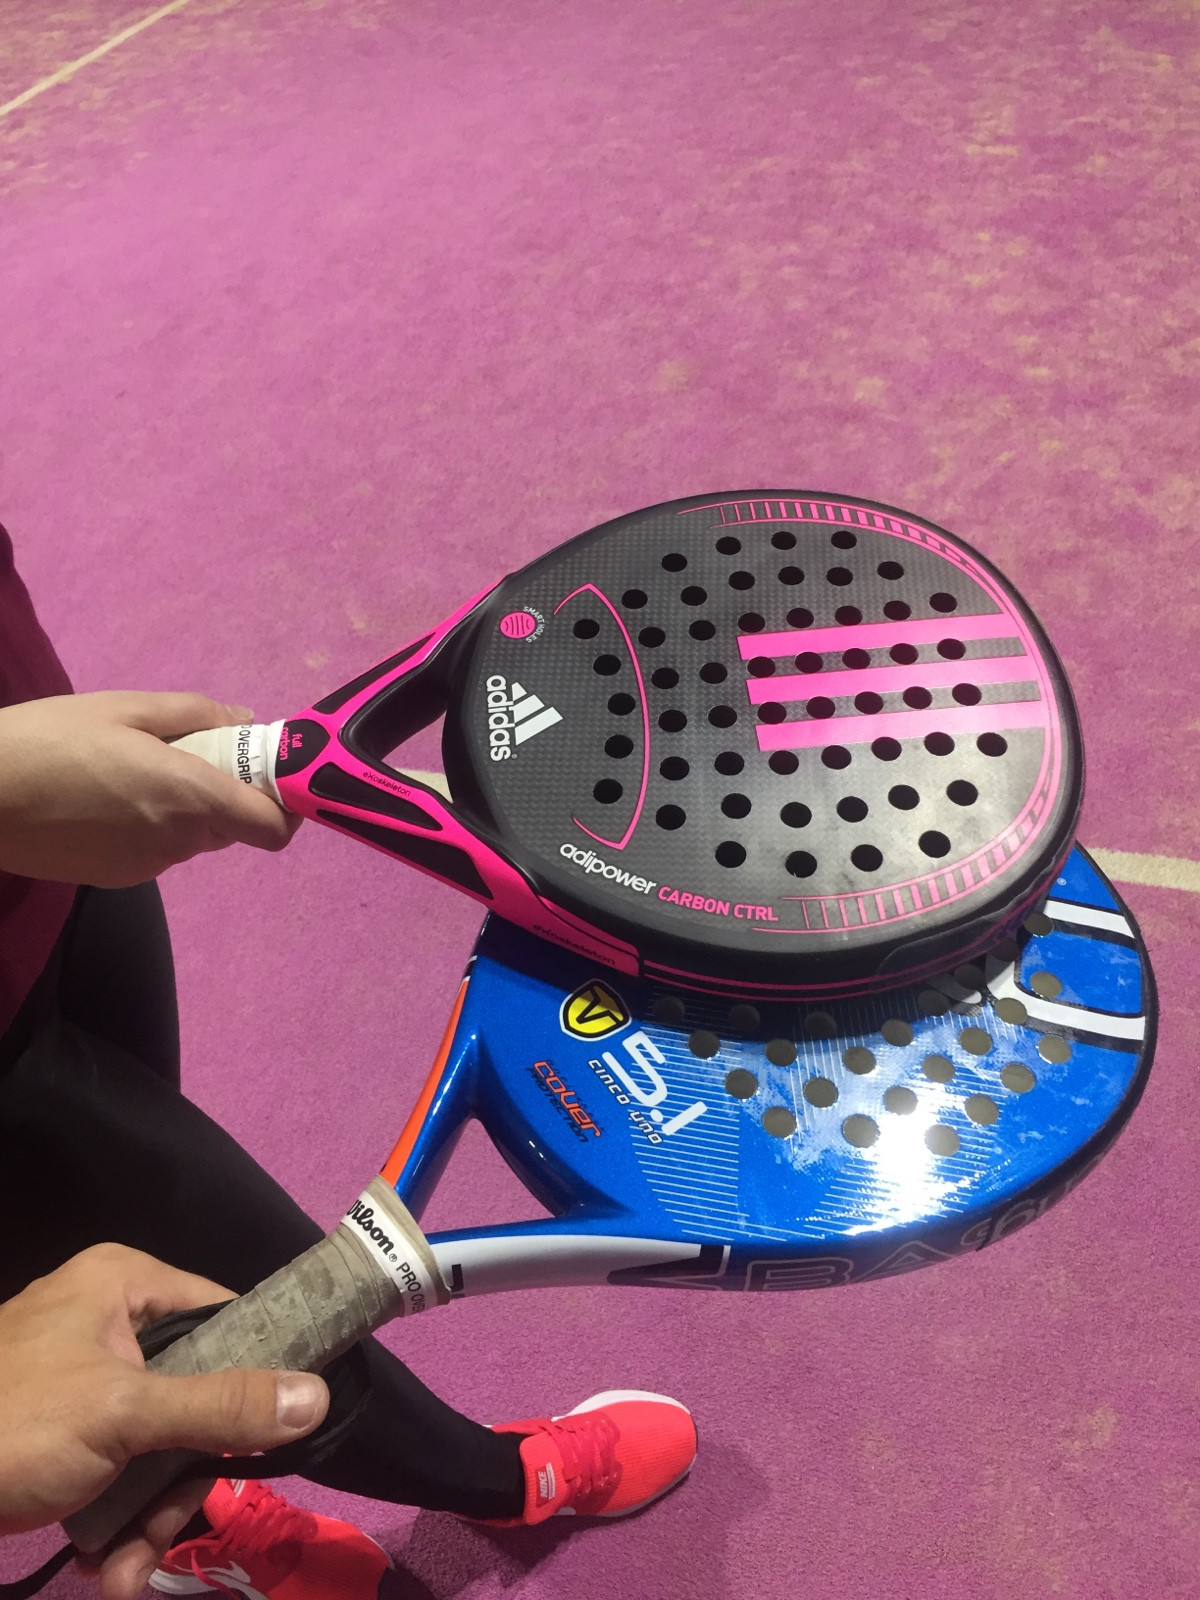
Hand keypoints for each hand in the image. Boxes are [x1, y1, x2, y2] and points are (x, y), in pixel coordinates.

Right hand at [0, 691, 300, 885]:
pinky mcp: (118, 879)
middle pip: (233, 826)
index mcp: (188, 797)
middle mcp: (177, 842)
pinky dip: (153, 824)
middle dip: (227, 792)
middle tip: (191, 751)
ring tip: (135, 768)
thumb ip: (196, 714)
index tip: (274, 777)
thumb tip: (245, 720)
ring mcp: (147, 866)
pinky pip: (159, 849)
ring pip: (194, 837)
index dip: (286, 806)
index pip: (272, 828)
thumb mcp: (125, 708)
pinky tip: (109, 796)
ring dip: (186, 807)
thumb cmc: (49, 740)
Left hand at [0, 1244, 328, 1599]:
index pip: (226, 1312)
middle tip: (166, 1531)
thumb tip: (317, 1396)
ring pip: (158, 1445)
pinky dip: (115, 1521)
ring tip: (120, 1573)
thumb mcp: (123, 1413)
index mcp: (125, 1284)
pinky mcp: (61, 1434)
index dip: (256, 1372)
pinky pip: (117, 1469)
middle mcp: (109, 1320)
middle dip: (182, 1482)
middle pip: (194, 1396)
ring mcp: (83, 1380)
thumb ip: (221, 1405)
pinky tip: (101, 1566)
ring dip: (148, 1520)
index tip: (271, 1435)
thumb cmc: (13, 1423)